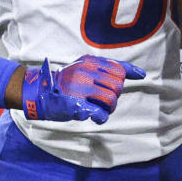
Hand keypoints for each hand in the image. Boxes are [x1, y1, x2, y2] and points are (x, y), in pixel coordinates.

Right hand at [21, 56, 144, 124]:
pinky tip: (96, 117)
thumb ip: (109, 68)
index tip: (141, 76)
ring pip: (111, 100)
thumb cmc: (67, 83)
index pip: (118, 68)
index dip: (130, 73)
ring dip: (108, 108)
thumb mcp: (85, 67)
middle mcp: (86, 73)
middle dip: (114, 96)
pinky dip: (101, 118)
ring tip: (98, 108)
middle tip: (103, 99)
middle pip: (117, 86)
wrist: (40, 92)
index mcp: (89, 62)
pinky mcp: (77, 105)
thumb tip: (141, 74)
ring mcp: (81, 88)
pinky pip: (101, 114)